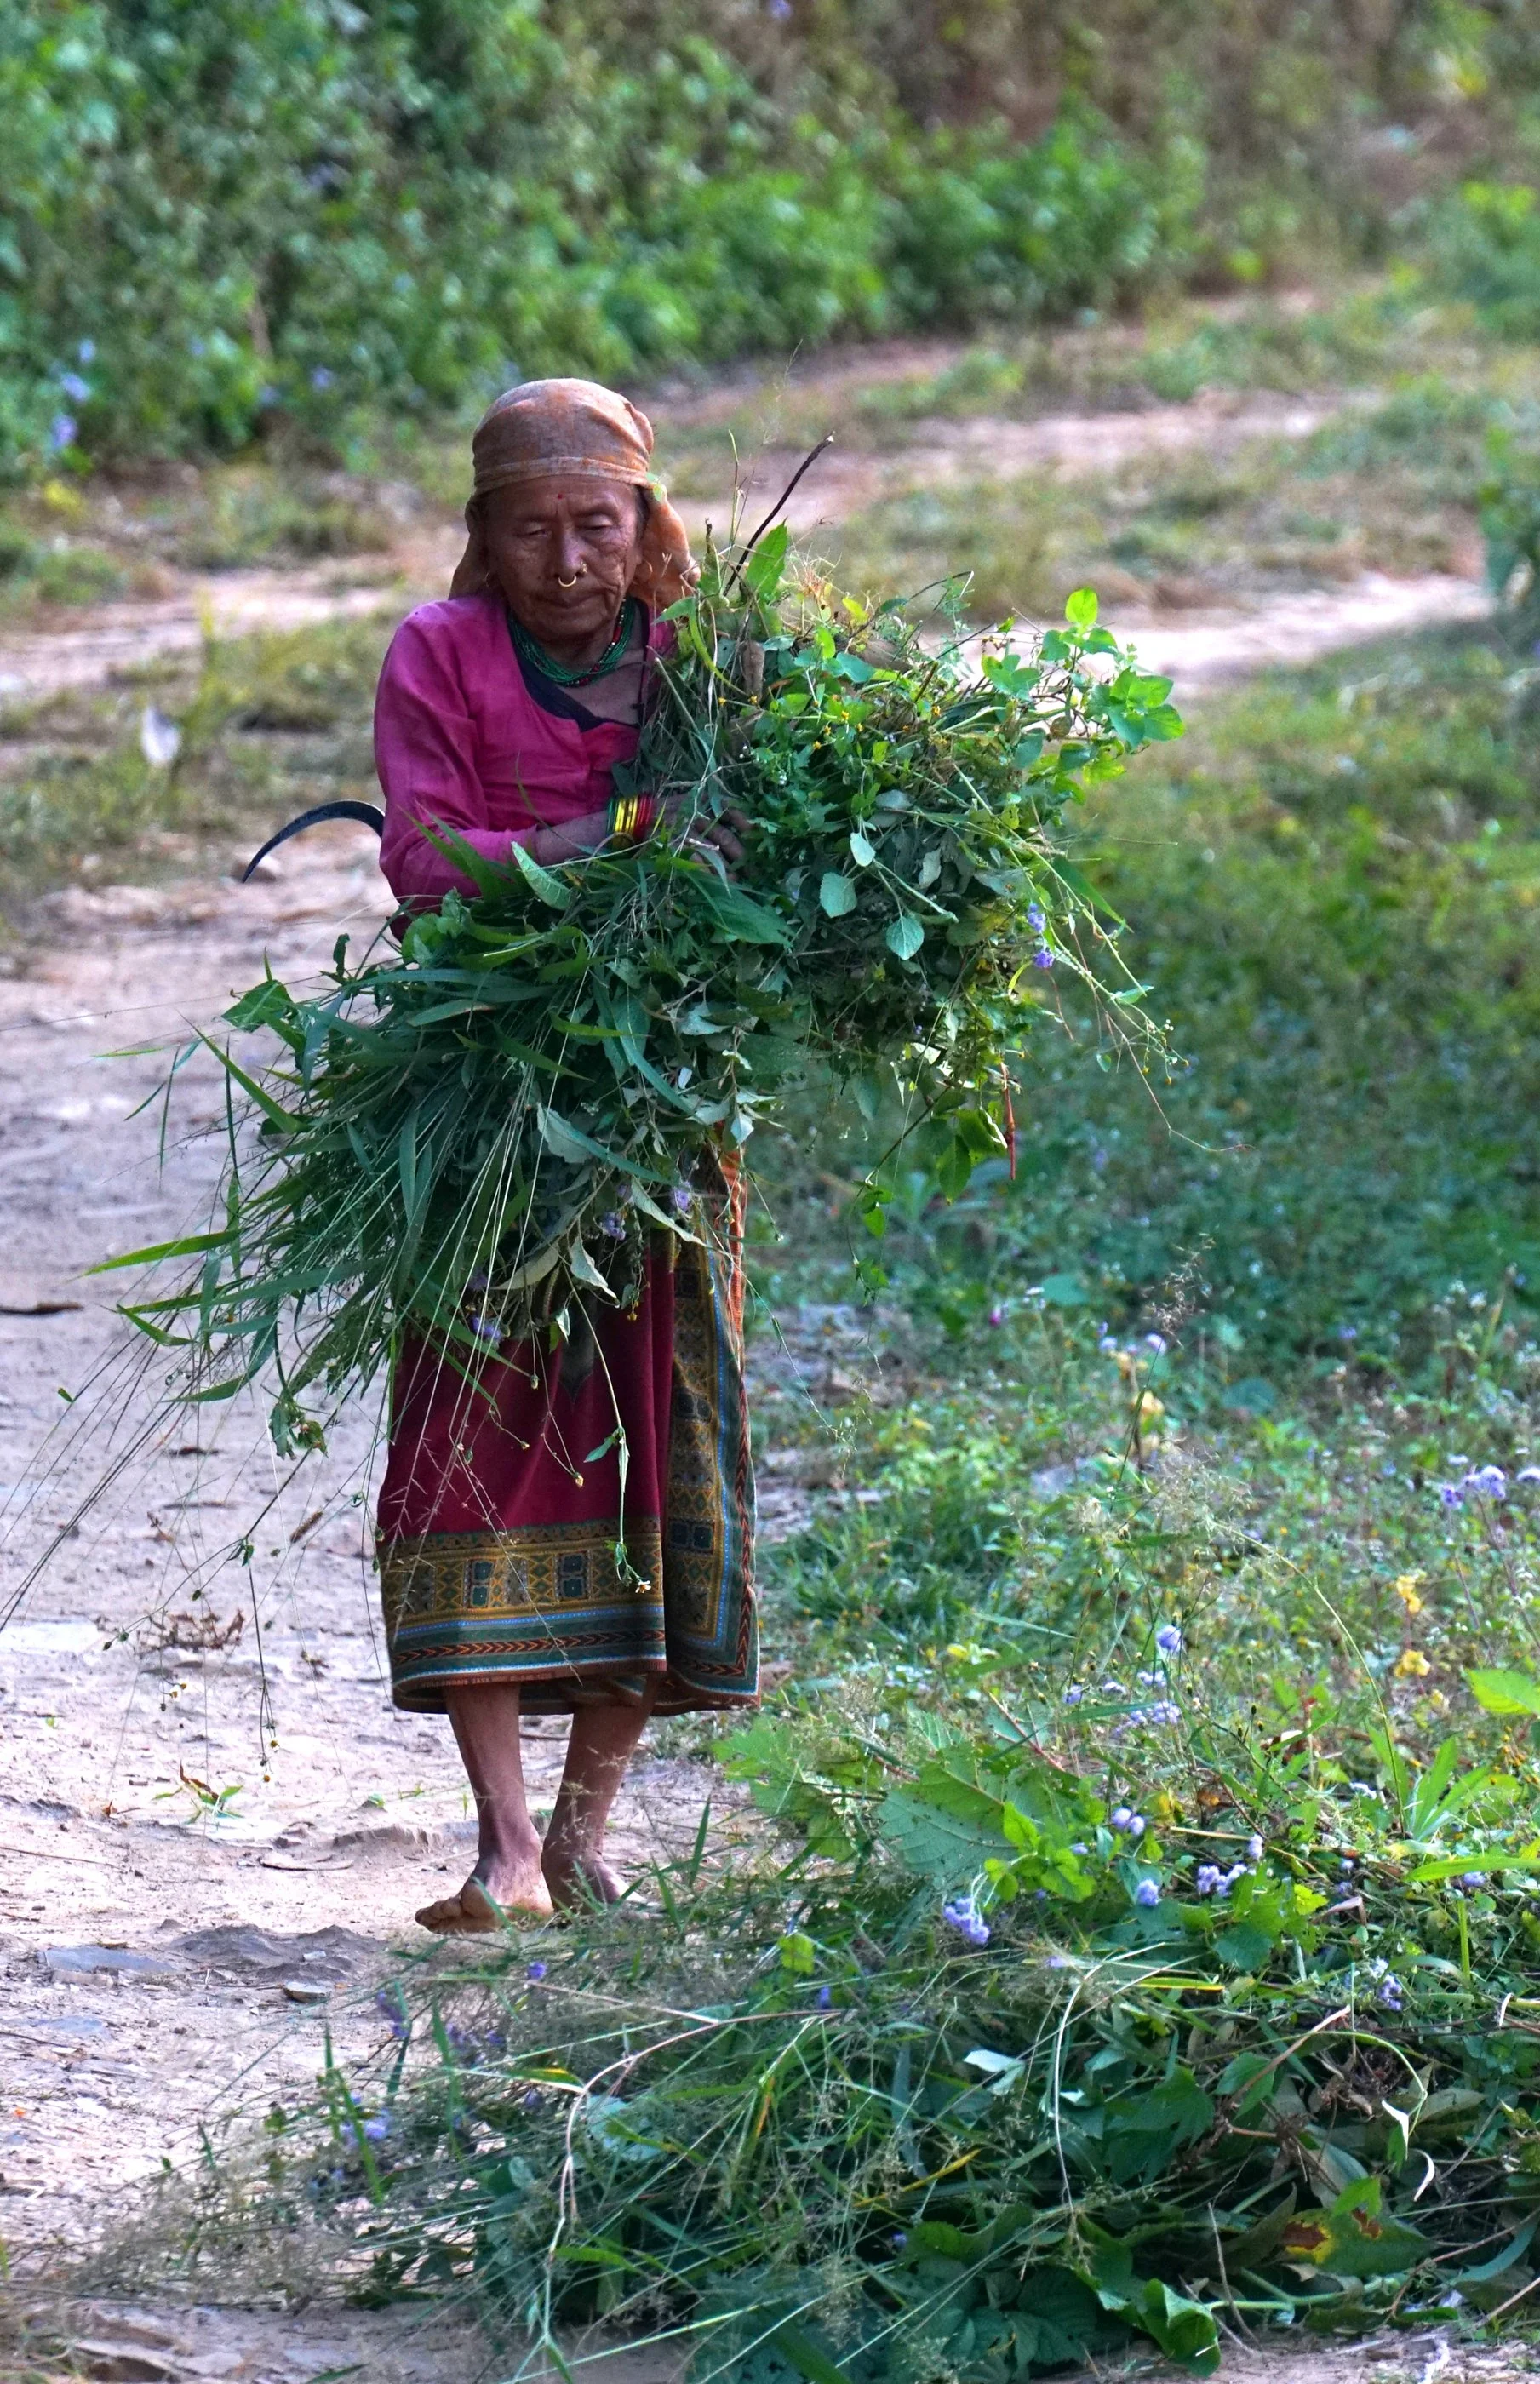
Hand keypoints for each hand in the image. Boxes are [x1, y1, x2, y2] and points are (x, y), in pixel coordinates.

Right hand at [523, 802, 748, 869]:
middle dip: (736, 848)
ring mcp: (674, 830)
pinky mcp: (666, 847)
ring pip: (708, 849)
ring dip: (723, 867)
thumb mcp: (666, 808)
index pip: (720, 803)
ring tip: (732, 880)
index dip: (739, 815)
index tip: (751, 828)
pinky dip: (703, 873)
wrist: (609, 827)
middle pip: (718, 829)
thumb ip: (689, 813)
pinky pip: (691, 862)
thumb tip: (715, 828)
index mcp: (685, 800)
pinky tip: (711, 882)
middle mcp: (683, 812)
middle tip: (745, 863)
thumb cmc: (639, 820)